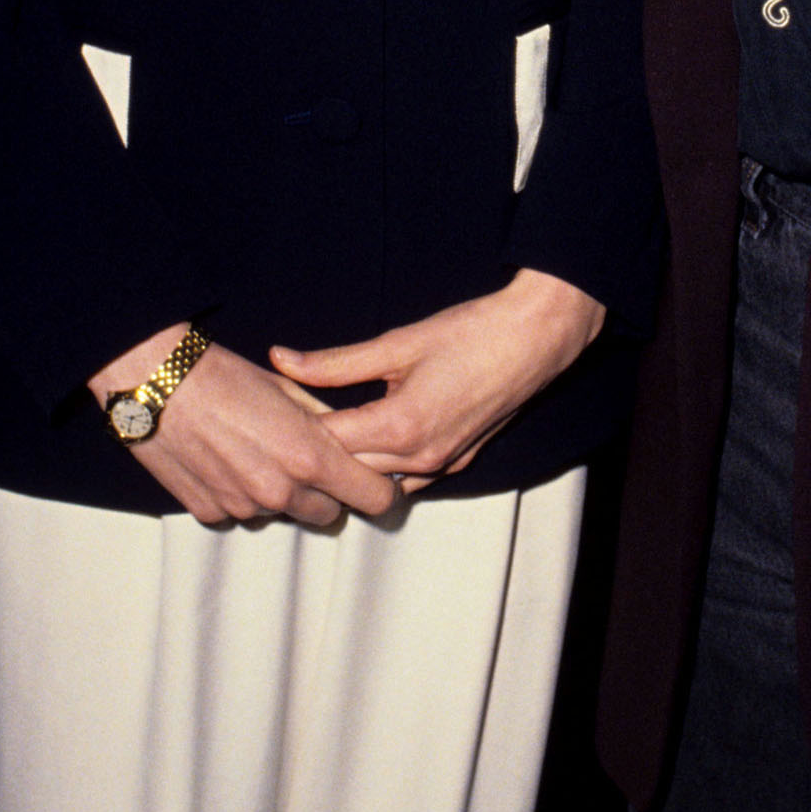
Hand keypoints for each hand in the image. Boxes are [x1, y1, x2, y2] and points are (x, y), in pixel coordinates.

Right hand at [91, 328, 400, 528]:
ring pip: (281, 513)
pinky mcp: (209, 512)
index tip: (370, 477)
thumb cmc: (225, 376)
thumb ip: (327, 423)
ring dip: (280, 493)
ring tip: (256, 450)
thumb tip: (353, 440)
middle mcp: (280, 492)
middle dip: (326, 492)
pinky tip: (224, 459)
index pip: (374, 498)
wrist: (157, 382)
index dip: (377, 488)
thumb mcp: (289, 390)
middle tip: (308, 459)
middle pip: (328, 514)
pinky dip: (240, 493)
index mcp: (310, 458)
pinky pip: (240, 512)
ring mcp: (242, 507)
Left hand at [270, 270, 606, 490]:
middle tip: (291, 422)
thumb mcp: (396, 342)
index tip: (273, 412)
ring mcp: (443, 465)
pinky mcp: (460, 462)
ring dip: (353, 461)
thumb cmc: (470, 332)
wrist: (537, 338)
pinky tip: (374, 435)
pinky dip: (386, 463)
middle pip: (347, 470)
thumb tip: (281, 359)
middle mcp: (420, 458)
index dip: (295, 429)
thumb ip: (335, 362)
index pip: (326, 446)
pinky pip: (409, 477)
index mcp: (398, 427)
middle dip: (319, 449)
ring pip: (378, 478)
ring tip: (330, 428)